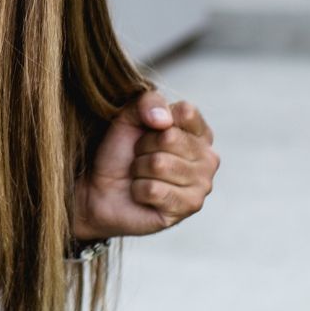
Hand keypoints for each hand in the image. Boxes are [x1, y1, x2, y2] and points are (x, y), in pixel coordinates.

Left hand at [71, 92, 218, 241]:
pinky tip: (142, 194)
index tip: (147, 131)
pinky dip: (138, 190)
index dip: (155, 119)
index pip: (186, 112)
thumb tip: (164, 120)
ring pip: (160, 164)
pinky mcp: (188, 208)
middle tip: (139, 157)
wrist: (100, 188)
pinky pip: (154, 189)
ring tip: (140, 175)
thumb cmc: (120, 152)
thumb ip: (148, 102)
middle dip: (143, 147)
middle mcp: (209, 158)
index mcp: (200, 132)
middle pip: (170, 138)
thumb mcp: (129, 116)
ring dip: (139, 169)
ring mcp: (202, 185)